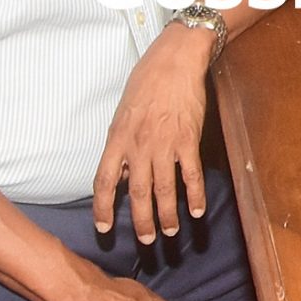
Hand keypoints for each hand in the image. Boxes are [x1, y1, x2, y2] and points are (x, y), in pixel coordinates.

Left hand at [92, 24, 212, 245]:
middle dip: (141, 221)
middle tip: (146, 240)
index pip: (105, 182)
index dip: (103, 208)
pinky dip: (195, 195)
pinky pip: (191, 175)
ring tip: (170, 232)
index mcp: (118, 138)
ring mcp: (164, 144)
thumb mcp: (123, 111)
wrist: (174, 60)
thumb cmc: (146, 81)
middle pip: (137, 193)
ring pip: (164, 189)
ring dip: (166, 215)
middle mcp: (139, 146)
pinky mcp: (188, 140)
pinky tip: (197, 211)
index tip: (103, 228)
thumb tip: (122, 172)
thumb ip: (121, 143)